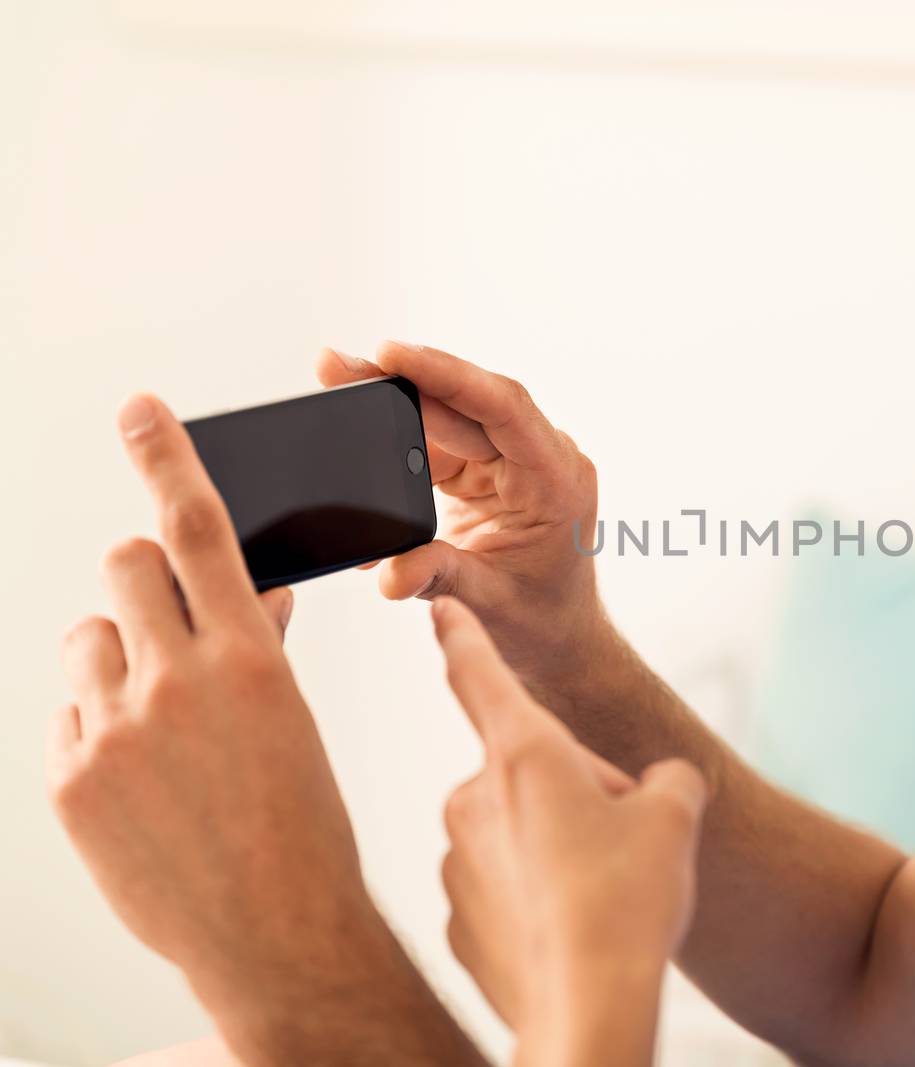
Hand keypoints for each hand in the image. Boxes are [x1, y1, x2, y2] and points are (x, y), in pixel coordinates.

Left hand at [50, 395, 387, 1043]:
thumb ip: (259, 642)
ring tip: (157, 718)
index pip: (199, 529)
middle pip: (127, 566)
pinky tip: (140, 773)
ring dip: (118, 657)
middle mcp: (172, 684)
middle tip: (168, 615)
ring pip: (87, 637)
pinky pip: (66, 713)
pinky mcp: (69, 778)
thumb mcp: (295, 719)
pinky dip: (96, 724)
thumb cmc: (301, 823)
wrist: (271, 928)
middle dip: (147, 577)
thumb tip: (247, 589)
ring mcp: (111, 732)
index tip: (140, 410)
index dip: (167, 457)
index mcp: (248, 660)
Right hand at [316, 343, 604, 687]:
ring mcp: (512, 459)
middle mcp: (541, 457)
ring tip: (335, 384)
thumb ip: (443, 578)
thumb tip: (392, 572)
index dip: (447, 375)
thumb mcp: (491, 603)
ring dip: (392, 402)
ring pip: (447, 414)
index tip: (391, 354)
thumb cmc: (541, 621)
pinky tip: (355, 427)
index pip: (504, 408)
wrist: (557, 638)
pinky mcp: (485, 468)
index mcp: (557, 480)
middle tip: (334, 367)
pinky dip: (397, 438)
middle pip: (465, 403)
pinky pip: (438, 439)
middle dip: (400, 383)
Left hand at [432, 596, 706, 1051]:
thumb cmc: (627, 902)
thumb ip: (666, 780)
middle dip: (579, 792)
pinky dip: (539, 897)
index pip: (479, 673)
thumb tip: (657, 787)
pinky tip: (575, 925)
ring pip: (520, 830)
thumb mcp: (675, 817)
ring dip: (560, 844)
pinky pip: (505, 886)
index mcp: (524, 754)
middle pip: (533, 769)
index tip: (440, 609)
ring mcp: (459, 860)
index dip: (463, 634)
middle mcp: (475, 798)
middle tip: (623, 841)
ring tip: (603, 891)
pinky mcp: (458, 918)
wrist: (586, 1005)